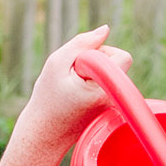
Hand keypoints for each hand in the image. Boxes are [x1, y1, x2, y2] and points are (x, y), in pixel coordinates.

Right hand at [16, 26, 130, 150]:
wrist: (42, 136)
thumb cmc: (47, 100)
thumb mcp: (57, 63)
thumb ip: (82, 42)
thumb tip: (105, 29)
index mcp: (105, 89)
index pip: (122, 56)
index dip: (102, 53)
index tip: (80, 65)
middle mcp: (114, 100)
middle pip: (116, 64)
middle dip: (94, 62)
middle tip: (71, 77)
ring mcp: (112, 108)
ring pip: (109, 74)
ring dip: (91, 74)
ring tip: (71, 88)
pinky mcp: (107, 112)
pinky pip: (104, 86)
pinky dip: (90, 85)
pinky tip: (74, 96)